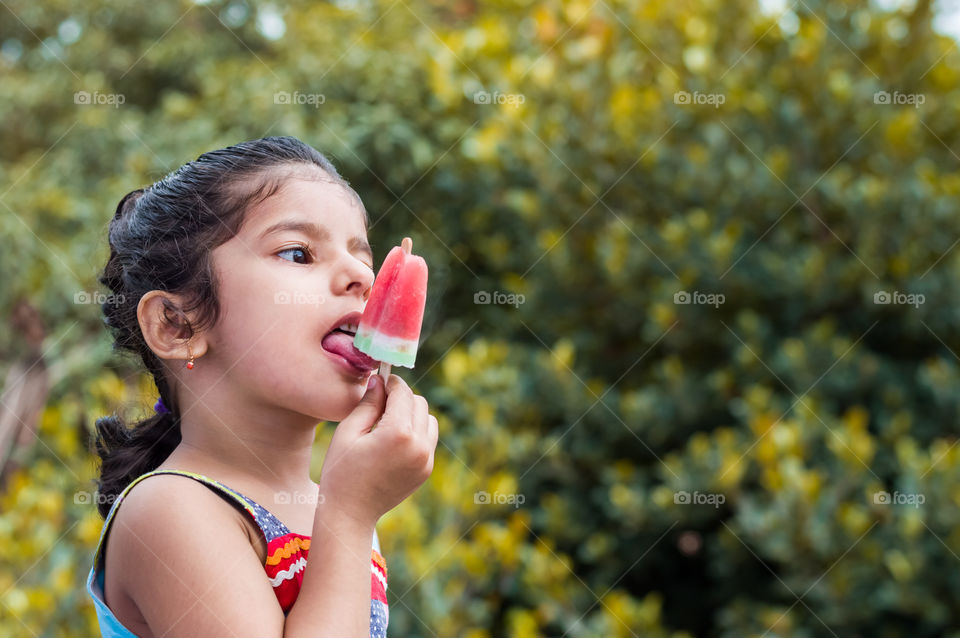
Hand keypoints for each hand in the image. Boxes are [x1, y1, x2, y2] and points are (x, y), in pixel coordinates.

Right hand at [317, 374, 438, 525]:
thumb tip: (379, 380)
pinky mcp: (426, 470)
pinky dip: (416, 432)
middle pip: (419, 403)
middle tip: (379, 404)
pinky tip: (393, 440)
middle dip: (401, 398)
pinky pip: (428, 439)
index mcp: (398, 433)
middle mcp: (418, 445)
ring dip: (412, 414)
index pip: (402, 393)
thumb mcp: (348, 432)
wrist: (350, 513)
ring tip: (387, 423)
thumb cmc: (341, 471)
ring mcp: (426, 459)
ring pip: (428, 419)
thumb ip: (368, 403)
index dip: (390, 382)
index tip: (379, 381)